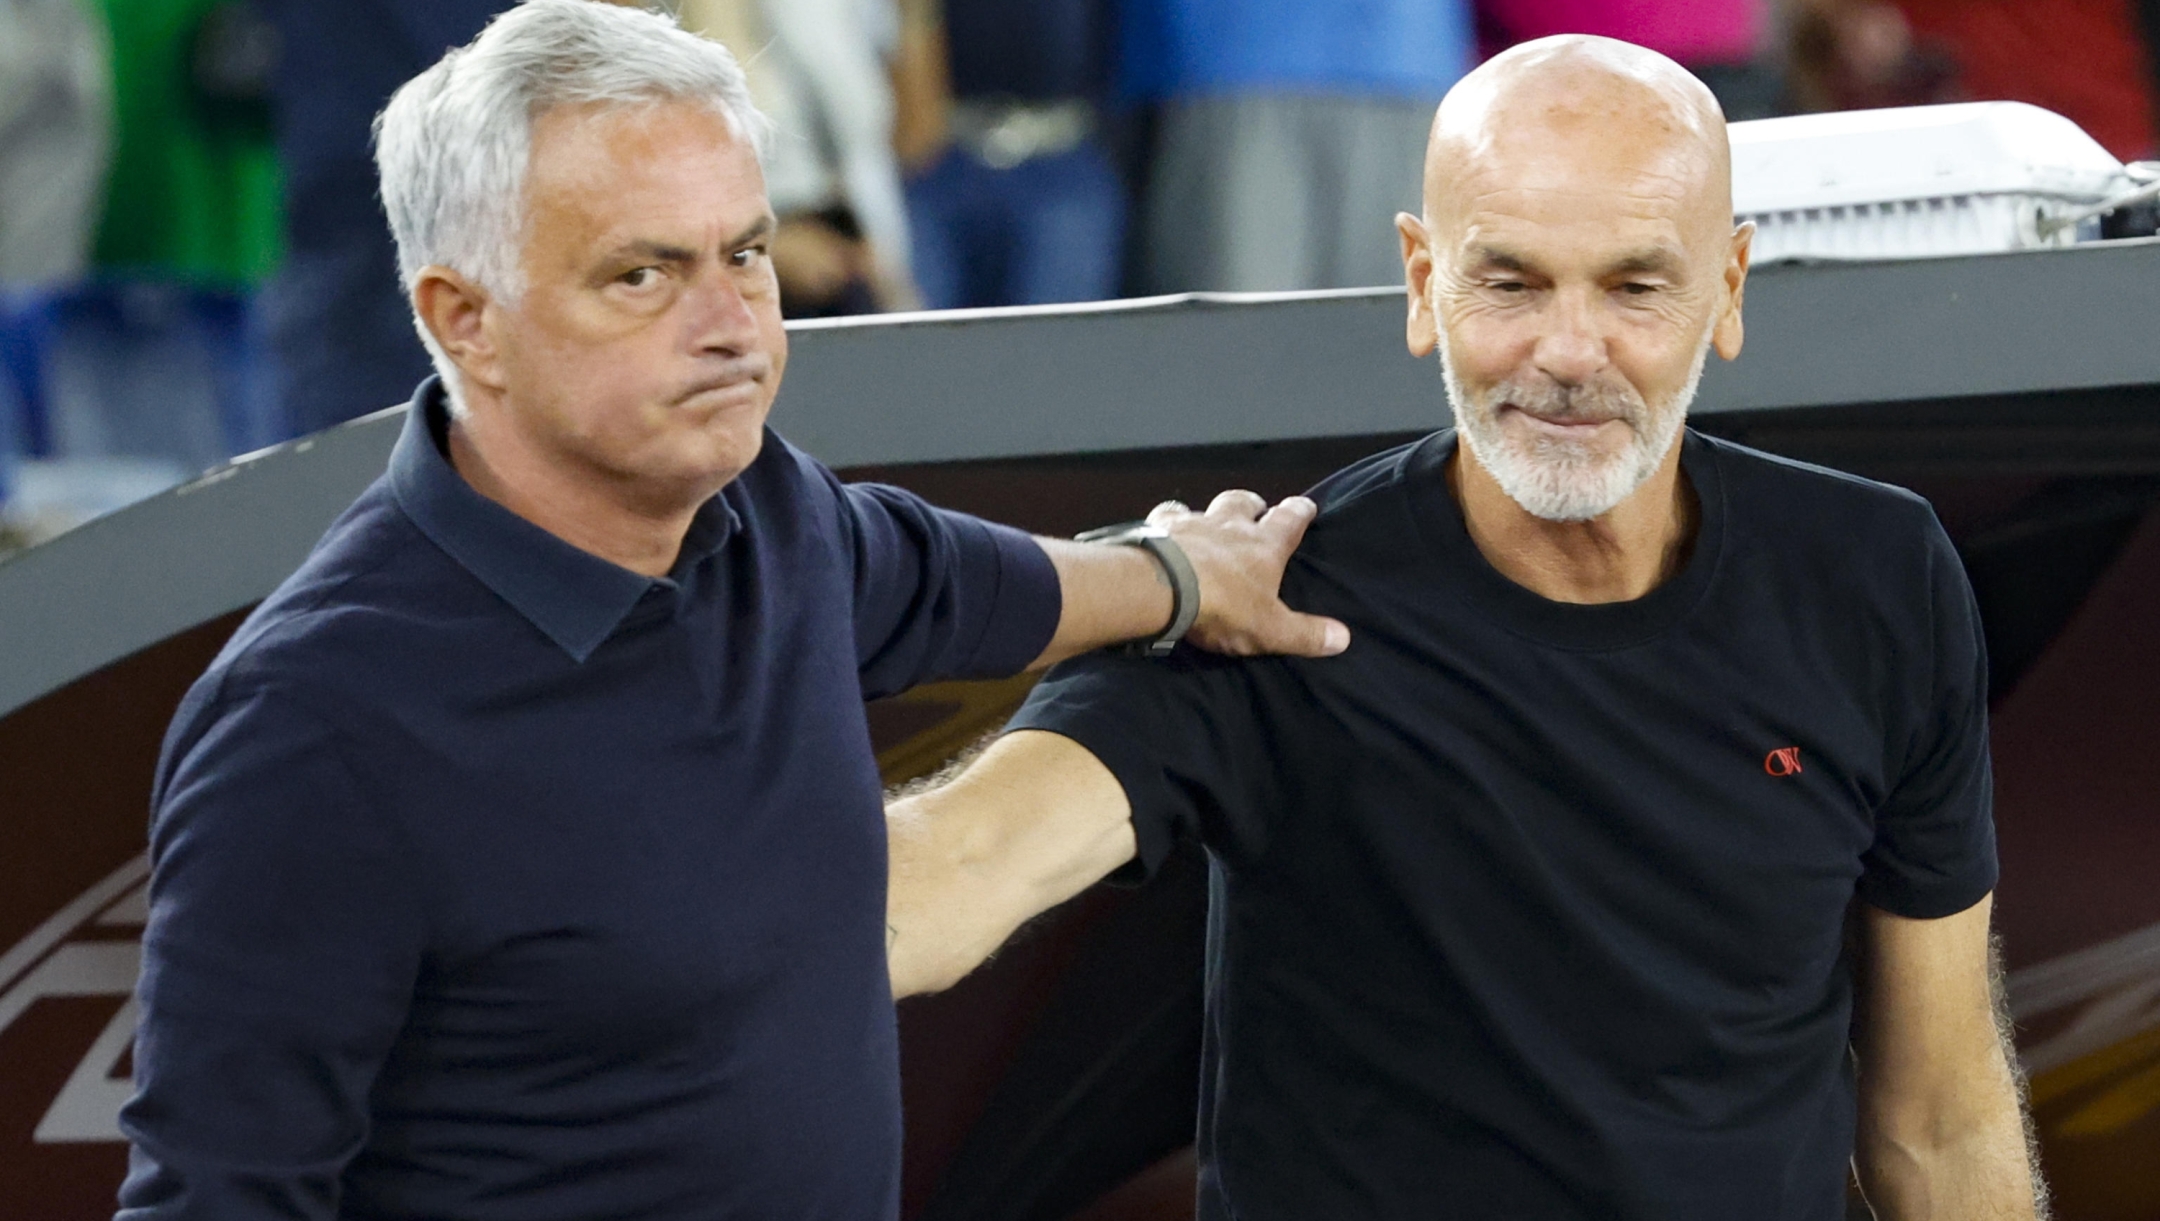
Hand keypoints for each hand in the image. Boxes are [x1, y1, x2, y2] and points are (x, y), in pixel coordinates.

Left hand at [1149, 491, 1349, 657]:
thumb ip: (1306, 634)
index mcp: (1264, 546)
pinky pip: (1166, 514)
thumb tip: (1343, 638)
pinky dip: (1169, 519)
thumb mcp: (1271, 629)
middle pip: (1244, 503)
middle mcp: (1230, 526)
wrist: (1163, 588)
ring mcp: (1193, 522)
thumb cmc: (1223, 607)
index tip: (1305, 505)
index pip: (1289, 521)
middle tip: (1255, 508)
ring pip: (1205, 506)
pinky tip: (1164, 527)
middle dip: (1252, 504)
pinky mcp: (1159, 527)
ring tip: (1208, 520)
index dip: (1299, 512)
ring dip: (1210, 512)